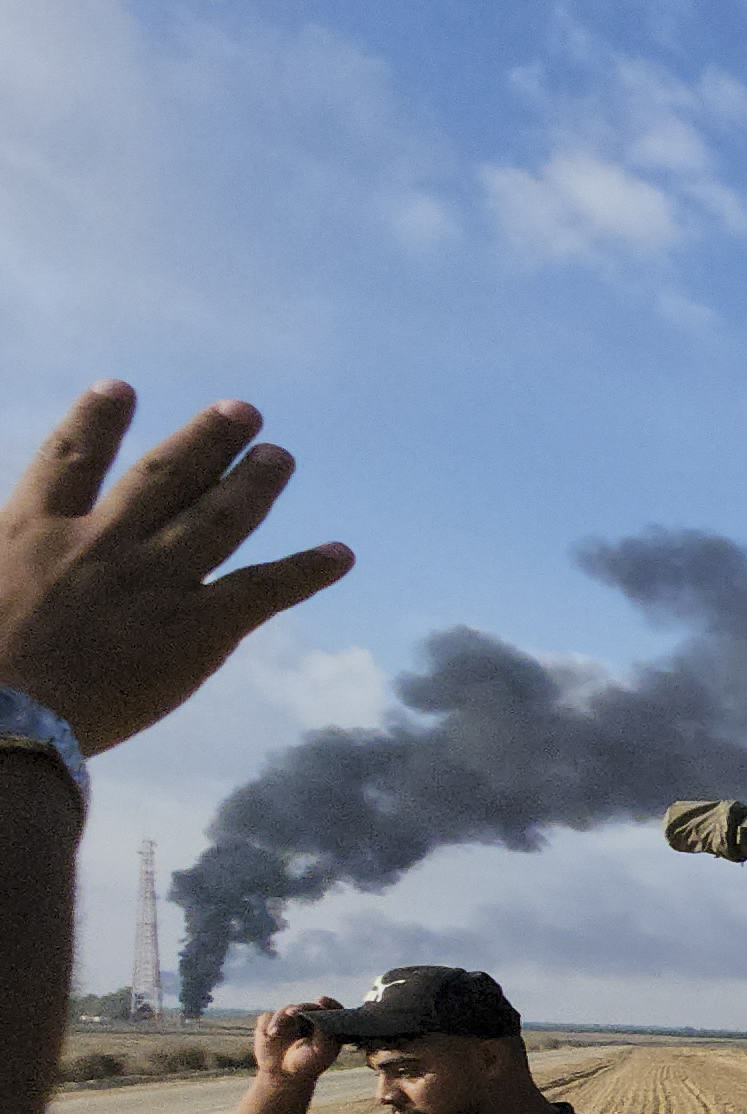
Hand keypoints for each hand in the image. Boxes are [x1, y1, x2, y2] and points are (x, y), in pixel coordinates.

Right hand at [0, 384, 353, 752]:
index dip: (96, 422)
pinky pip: (262, 593)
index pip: (70, 459)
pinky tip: (340, 555)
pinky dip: (305, 572)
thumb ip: (3, 546)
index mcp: (33, 530)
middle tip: (242, 410)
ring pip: (217, 519)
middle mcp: (101, 545)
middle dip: (206, 440)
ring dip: (254, 484)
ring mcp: (152, 585)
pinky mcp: (194, 632)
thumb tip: (8, 537)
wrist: (4, 719)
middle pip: (164, 476)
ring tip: (279, 456)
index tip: (118, 388)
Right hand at [254, 994, 345, 1083]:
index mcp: (326, 1025)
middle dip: (300, 1008)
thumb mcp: (320, 1054)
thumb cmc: (307, 1065)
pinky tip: (268, 1035)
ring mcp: (290, 1020)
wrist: (284, 1075)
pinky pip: (267, 1017)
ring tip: (274, 1033)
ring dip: (279, 1020)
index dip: (329, 1003)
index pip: (331, 1009)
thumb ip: (325, 1036)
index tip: (322, 1000)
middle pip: (307, 1007)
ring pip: (286, 1010)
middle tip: (292, 1012)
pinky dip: (266, 1024)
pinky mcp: (272, 1023)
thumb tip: (319, 1019)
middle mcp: (309, 1019)